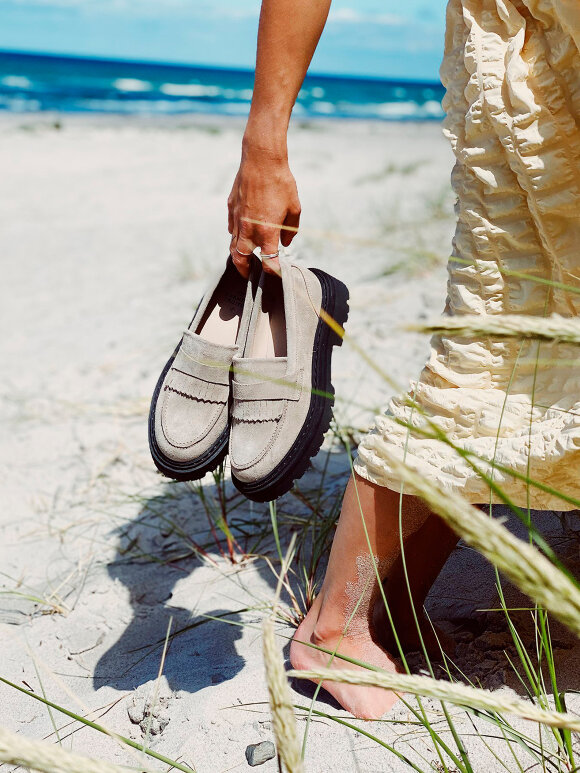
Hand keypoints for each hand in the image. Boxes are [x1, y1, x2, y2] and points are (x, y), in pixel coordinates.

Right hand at [228, 135, 300, 276]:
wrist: (262, 159)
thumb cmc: (281, 183)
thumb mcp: (295, 208)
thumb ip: (290, 230)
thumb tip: (285, 242)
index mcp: (267, 232)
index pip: (268, 262)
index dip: (274, 270)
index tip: (277, 272)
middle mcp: (248, 229)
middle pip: (241, 259)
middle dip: (245, 271)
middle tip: (249, 275)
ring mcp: (237, 219)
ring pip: (232, 245)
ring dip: (238, 255)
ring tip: (244, 259)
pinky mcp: (231, 208)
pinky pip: (231, 227)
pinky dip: (235, 235)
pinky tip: (242, 233)